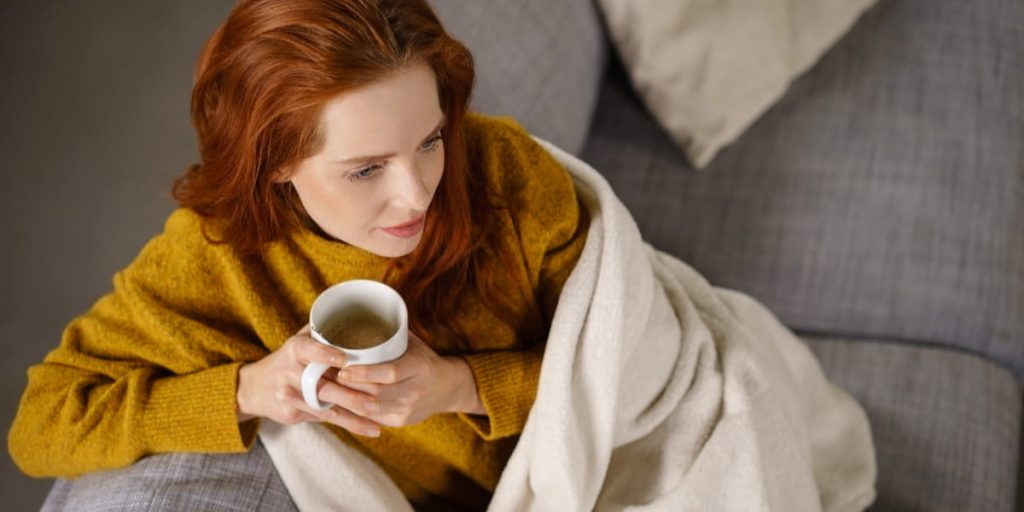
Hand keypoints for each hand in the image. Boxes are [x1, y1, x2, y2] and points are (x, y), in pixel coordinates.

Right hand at [236, 324, 382, 436]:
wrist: (253, 388)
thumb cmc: (288, 360)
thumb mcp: (299, 341)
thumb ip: (323, 332)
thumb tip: (358, 316)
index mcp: (294, 349)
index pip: (308, 349)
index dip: (325, 354)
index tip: (344, 359)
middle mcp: (290, 372)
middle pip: (322, 386)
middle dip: (350, 396)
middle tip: (375, 401)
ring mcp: (290, 395)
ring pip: (324, 407)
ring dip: (352, 417)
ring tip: (376, 421)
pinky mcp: (292, 414)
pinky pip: (323, 419)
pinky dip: (348, 425)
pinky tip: (368, 429)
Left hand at [326, 331, 484, 427]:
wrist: (447, 388)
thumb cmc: (422, 358)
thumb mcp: (412, 342)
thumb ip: (389, 330)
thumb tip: (357, 309)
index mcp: (419, 367)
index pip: (389, 373)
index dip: (364, 373)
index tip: (342, 368)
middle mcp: (415, 390)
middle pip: (375, 394)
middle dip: (345, 389)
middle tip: (321, 379)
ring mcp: (407, 409)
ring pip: (369, 410)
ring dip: (343, 402)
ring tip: (323, 391)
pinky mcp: (400, 421)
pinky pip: (371, 419)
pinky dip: (351, 412)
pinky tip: (336, 404)